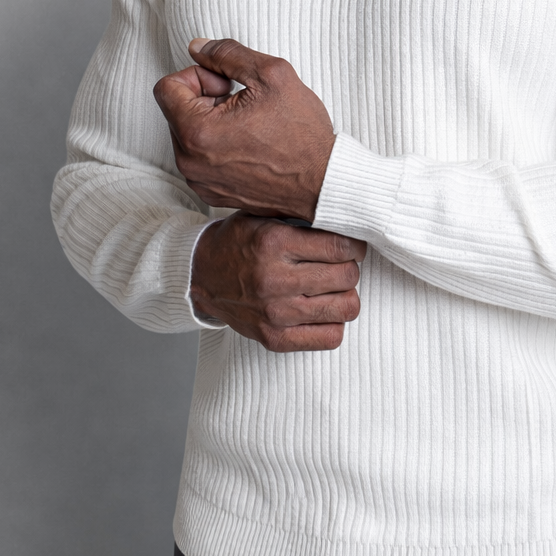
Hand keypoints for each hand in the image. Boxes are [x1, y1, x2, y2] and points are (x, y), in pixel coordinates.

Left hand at [153, 38, 335, 221]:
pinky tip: (249, 145)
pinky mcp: (211, 194)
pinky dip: (218, 146)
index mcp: (197, 132)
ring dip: (212, 121)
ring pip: (187, 134)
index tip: (227, 83)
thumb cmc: (302, 134)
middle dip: (205, 98)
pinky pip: (200, 158)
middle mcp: (190, 162)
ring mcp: (199, 181)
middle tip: (244, 102)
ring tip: (249, 125)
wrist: (323, 183)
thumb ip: (227, 53)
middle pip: (176, 111)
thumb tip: (197, 47)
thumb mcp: (271, 75)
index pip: (166, 87)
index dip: (197, 75)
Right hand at [190, 213, 365, 351]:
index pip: (340, 247)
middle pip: (347, 276)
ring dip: (345, 296)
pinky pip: (330, 337)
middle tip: (340, 266)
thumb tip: (348, 220)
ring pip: (345, 308)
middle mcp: (274, 279)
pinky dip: (334, 322)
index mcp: (273, 242)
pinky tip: (322, 310)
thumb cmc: (238, 243)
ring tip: (332, 289)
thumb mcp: (265, 217)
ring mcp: (275, 313)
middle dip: (350, 268)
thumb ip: (302, 218)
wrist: (200, 276)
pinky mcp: (275, 338)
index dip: (355, 246)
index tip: (352, 248)